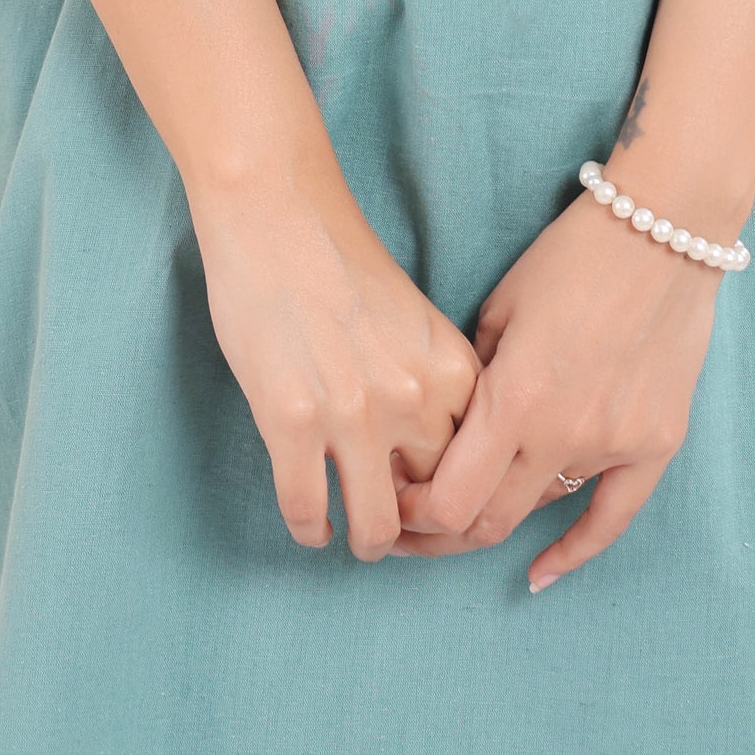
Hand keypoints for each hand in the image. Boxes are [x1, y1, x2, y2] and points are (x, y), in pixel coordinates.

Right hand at [188, 160, 481, 560]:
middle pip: (435, 504)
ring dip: (367, 542)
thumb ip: (427, 381)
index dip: (458, 495)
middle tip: (398, 525)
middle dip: (419, 526)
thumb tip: (420, 451)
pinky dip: (308, 529)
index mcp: (450, 368)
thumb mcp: (412, 320)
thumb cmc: (340, 257)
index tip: (438, 506)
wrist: (277, 212)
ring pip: (376, 528)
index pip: (477, 466)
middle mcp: (413, 398)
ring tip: (355, 538)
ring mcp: (353, 415)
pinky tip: (310, 524)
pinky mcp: (292, 422)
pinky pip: (306, 510)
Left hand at [389, 183, 722, 588]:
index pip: (449, 499)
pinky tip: (539, 573)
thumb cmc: (571, 255)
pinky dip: (571, 552)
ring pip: (538, 511)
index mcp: (514, 398)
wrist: (664, 228)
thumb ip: (472, 380)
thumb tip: (446, 432)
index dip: (412, 515)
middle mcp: (563, 435)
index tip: (393, 501)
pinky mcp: (656, 445)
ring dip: (496, 518)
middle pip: (487, 522)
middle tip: (411, 526)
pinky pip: (611, 519)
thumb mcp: (498, 309)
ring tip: (460, 520)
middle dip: (438, 533)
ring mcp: (614, 445)